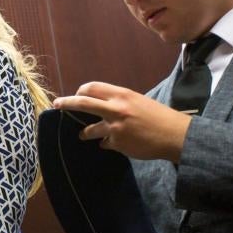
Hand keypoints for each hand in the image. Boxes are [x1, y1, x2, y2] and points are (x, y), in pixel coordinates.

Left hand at [52, 82, 190, 161]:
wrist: (176, 136)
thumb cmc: (159, 117)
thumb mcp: (138, 101)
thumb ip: (118, 102)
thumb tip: (99, 105)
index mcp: (122, 95)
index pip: (92, 88)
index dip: (81, 91)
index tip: (76, 95)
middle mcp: (116, 109)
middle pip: (82, 103)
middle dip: (66, 103)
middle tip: (56, 105)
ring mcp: (115, 128)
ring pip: (89, 130)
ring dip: (85, 133)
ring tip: (83, 135)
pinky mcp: (117, 143)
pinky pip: (105, 143)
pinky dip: (108, 144)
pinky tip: (117, 144)